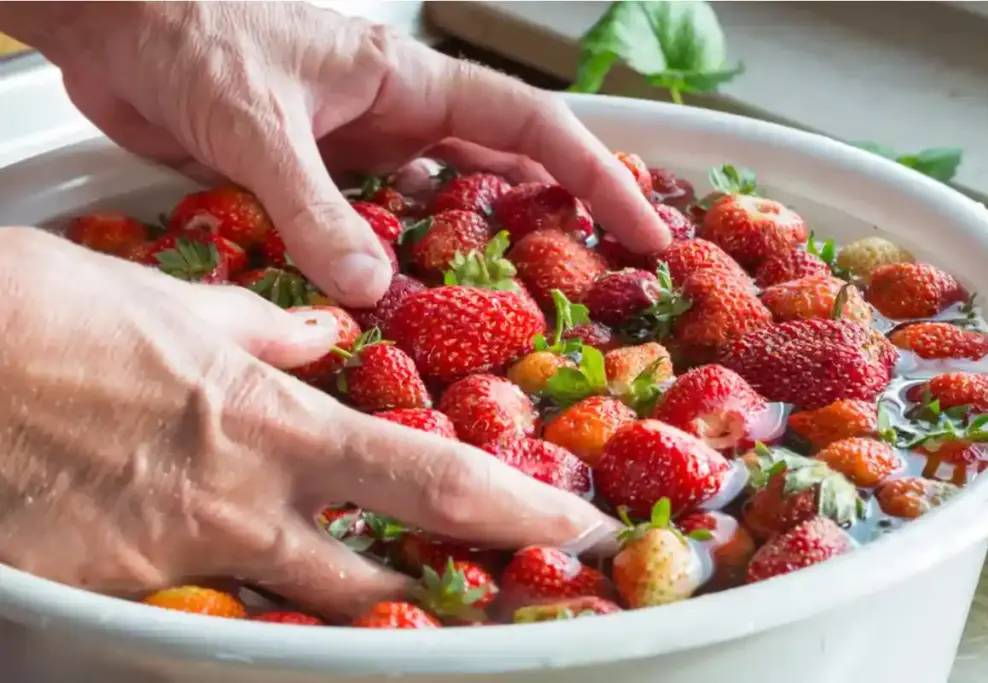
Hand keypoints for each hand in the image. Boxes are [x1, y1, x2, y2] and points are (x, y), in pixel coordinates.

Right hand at [0, 229, 616, 618]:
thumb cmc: (44, 313)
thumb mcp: (174, 305)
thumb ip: (265, 329)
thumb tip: (326, 333)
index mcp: (274, 423)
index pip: (429, 479)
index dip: (518, 508)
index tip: (578, 525)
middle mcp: (243, 505)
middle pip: (381, 573)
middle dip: (454, 590)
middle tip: (510, 595)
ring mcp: (181, 560)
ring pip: (300, 606)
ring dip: (358, 606)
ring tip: (400, 600)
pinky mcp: (116, 596)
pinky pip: (206, 612)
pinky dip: (244, 604)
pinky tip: (243, 586)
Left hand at [2, 1, 669, 307]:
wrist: (110, 22)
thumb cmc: (185, 29)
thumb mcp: (257, 120)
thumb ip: (313, 206)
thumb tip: (372, 290)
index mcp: (408, 82)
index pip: (529, 127)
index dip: (594, 177)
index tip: (643, 229)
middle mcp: (395, 120)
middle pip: (500, 175)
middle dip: (553, 225)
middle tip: (595, 294)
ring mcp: (356, 155)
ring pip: (438, 214)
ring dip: (470, 262)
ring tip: (511, 325)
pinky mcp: (312, 185)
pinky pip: (372, 236)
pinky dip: (393, 274)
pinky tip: (403, 316)